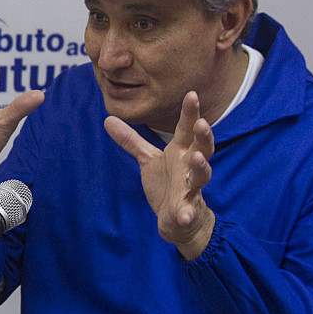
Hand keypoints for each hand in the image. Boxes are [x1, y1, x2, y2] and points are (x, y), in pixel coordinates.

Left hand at [104, 91, 215, 259]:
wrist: (178, 219)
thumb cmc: (167, 184)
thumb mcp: (148, 159)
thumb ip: (132, 141)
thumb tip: (108, 119)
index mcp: (181, 151)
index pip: (187, 129)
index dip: (190, 113)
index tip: (191, 94)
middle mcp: (190, 166)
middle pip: (203, 147)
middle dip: (204, 136)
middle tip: (201, 123)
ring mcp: (191, 188)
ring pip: (202, 175)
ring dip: (201, 167)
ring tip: (197, 159)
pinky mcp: (188, 209)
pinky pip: (190, 210)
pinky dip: (187, 213)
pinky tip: (184, 215)